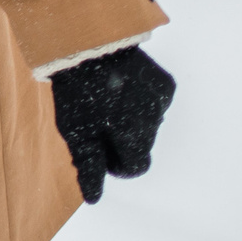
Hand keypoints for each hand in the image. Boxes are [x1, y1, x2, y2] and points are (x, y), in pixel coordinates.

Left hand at [49, 44, 175, 202]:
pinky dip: (141, 102)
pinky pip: (155, 104)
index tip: (98, 146)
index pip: (136, 167)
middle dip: (123, 141)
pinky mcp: (166, 83)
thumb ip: (89, 166)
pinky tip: (122, 87)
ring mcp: (164, 100)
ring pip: (150, 125)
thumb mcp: (75, 131)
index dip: (115, 162)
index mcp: (135, 134)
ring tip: (106, 100)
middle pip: (143, 146)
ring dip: (132, 120)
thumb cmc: (75, 91)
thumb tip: (94, 199)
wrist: (85, 41)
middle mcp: (156, 119)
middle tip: (96, 118)